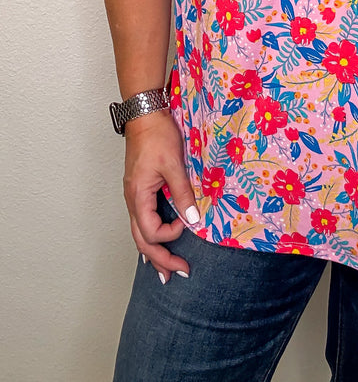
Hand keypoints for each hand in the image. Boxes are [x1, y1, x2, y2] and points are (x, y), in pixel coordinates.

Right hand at [122, 109, 199, 281]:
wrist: (145, 115)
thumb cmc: (158, 136)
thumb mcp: (174, 165)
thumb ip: (182, 194)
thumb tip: (193, 221)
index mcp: (138, 196)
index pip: (150, 231)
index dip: (170, 234)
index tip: (187, 223)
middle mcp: (132, 200)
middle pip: (141, 240)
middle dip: (160, 260)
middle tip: (178, 275)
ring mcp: (134, 196)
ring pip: (139, 232)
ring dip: (153, 253)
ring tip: (165, 272)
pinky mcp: (140, 189)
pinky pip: (142, 220)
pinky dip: (150, 236)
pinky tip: (156, 244)